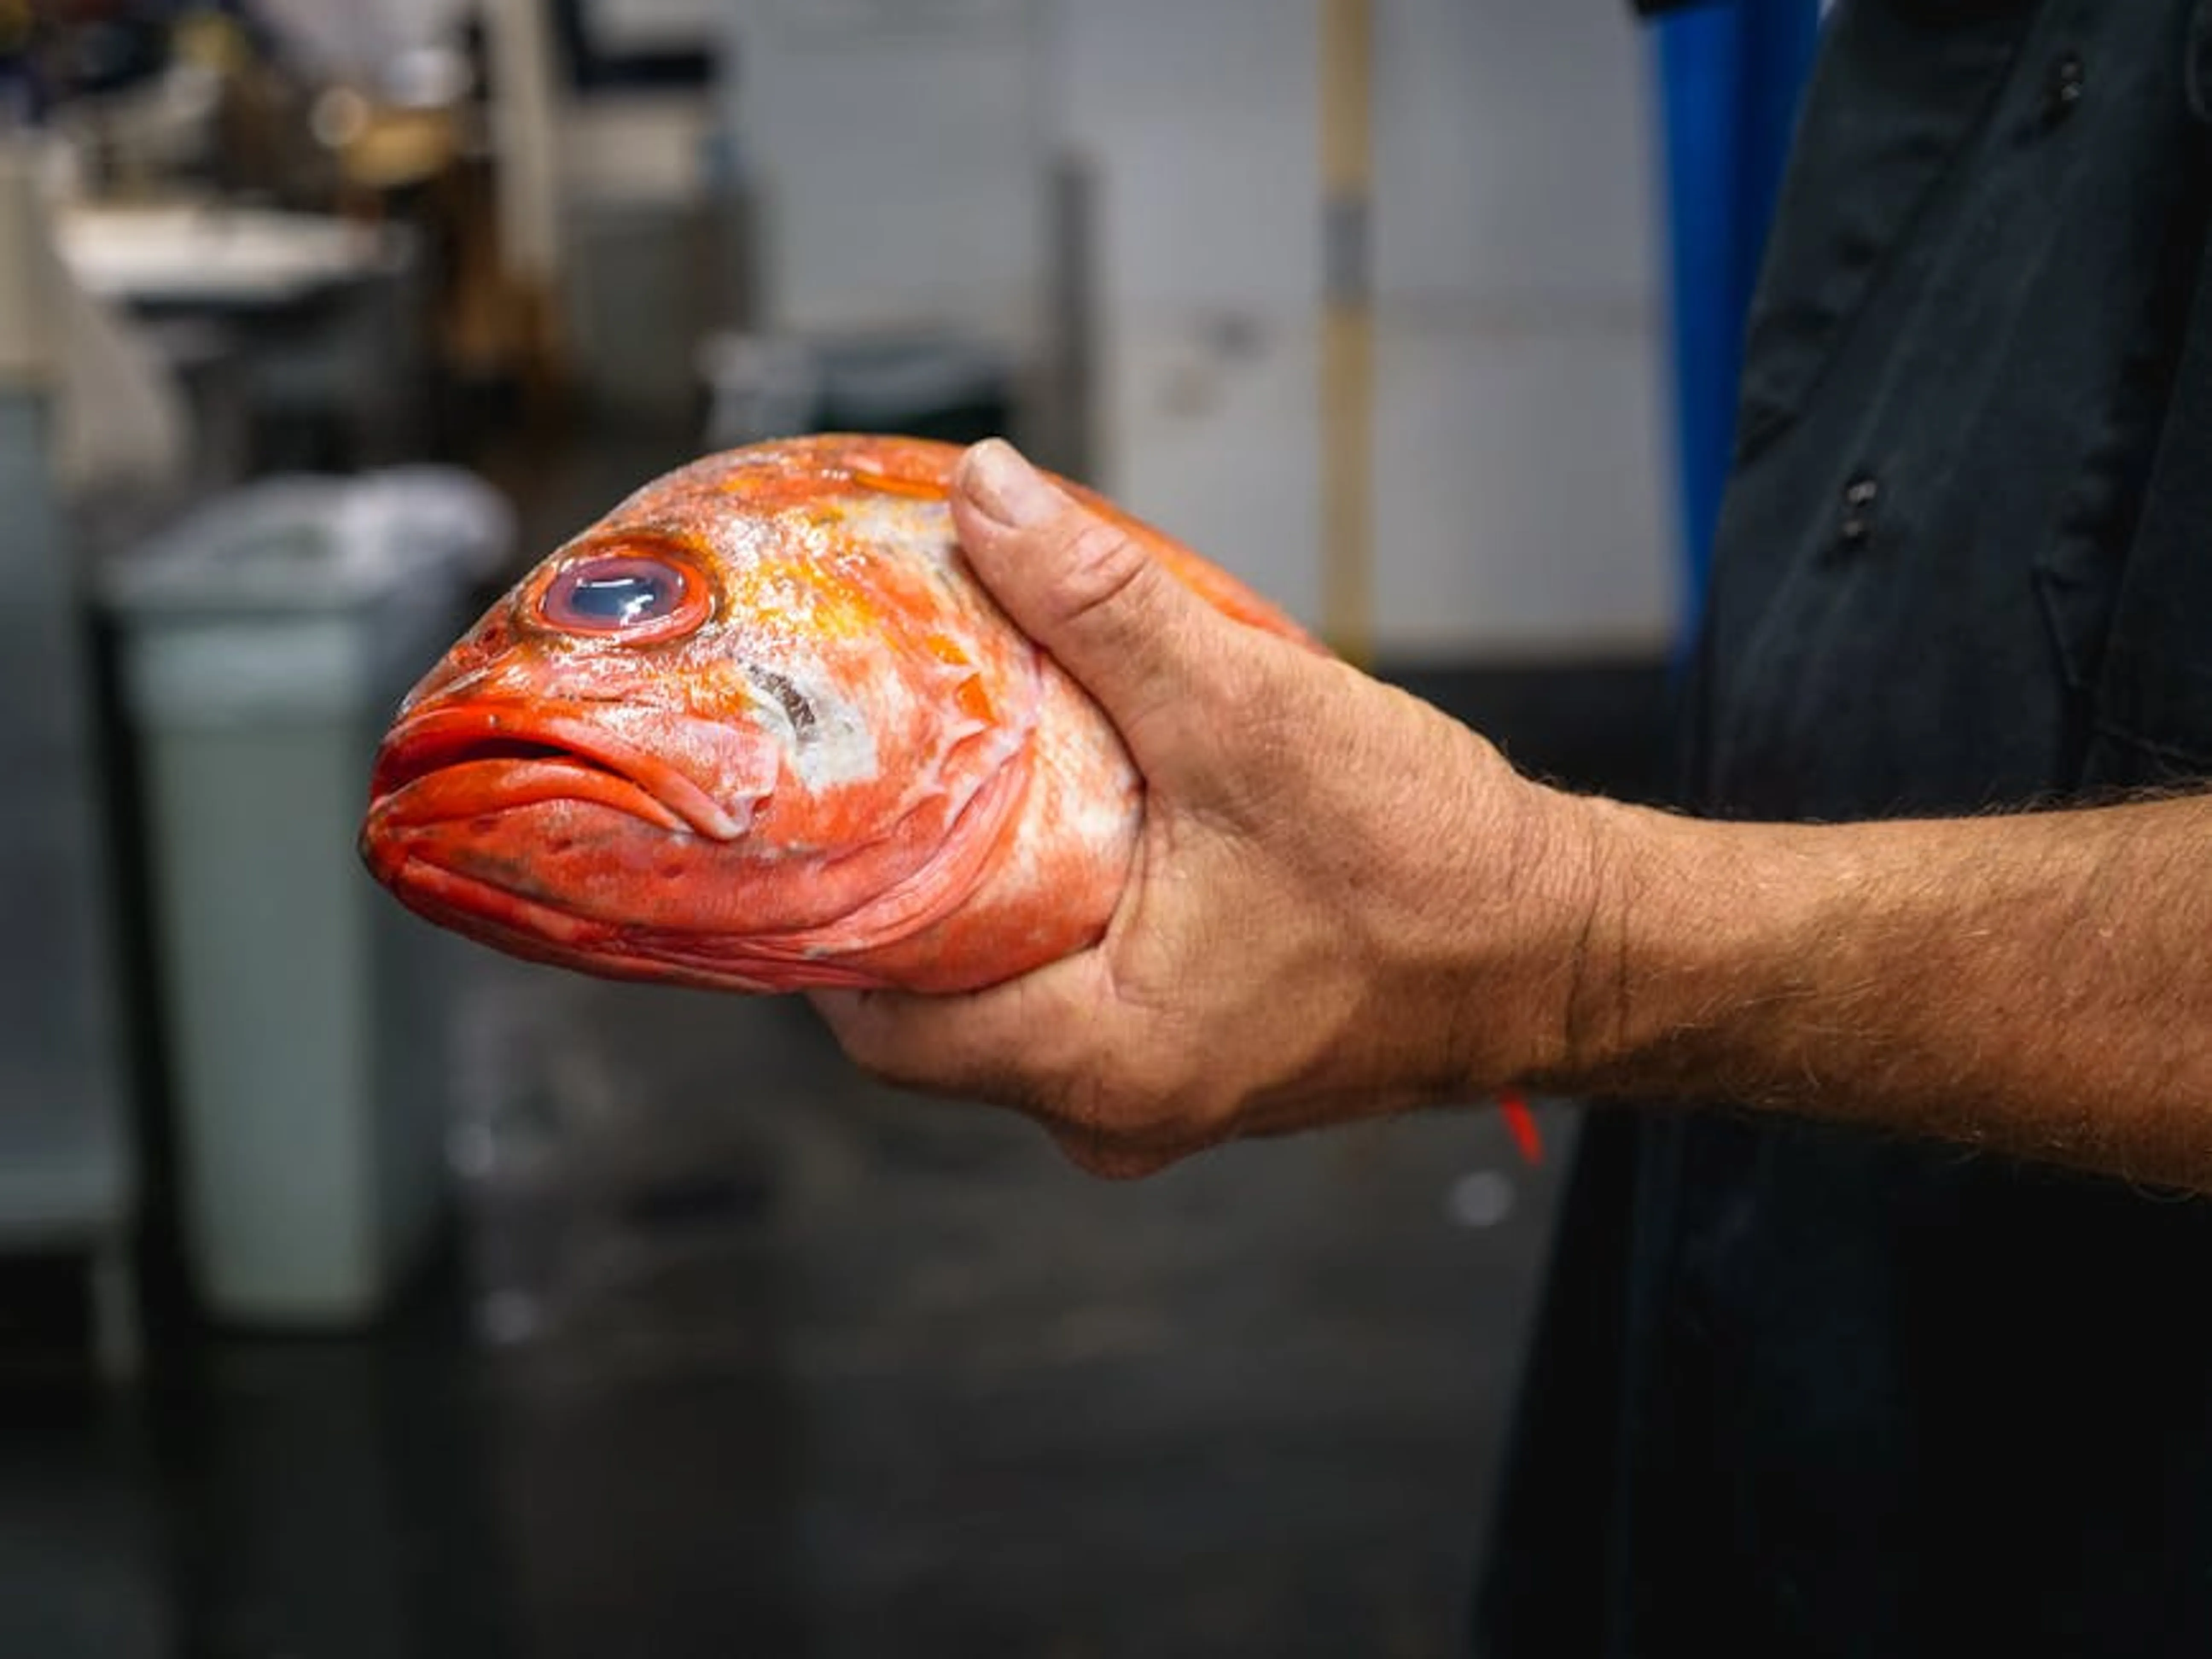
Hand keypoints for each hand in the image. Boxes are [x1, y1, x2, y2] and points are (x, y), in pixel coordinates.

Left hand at [811, 440, 1602, 1175]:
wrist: (1574, 945)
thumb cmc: (1436, 868)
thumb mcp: (1254, 714)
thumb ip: (1104, 608)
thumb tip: (984, 497)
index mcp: (1102, 1062)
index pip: (881, 1027)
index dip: (816, 924)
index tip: (794, 823)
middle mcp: (1116, 1106)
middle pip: (935, 1014)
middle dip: (897, 896)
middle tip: (867, 778)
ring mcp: (1162, 1091)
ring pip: (1011, 1001)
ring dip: (982, 899)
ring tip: (956, 780)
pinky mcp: (1204, 1057)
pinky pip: (1081, 994)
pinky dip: (1054, 912)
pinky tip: (1065, 815)